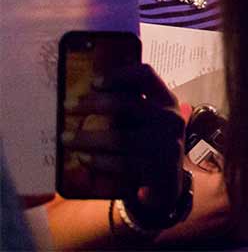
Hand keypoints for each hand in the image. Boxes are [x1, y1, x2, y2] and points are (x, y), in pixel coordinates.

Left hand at [64, 63, 184, 206]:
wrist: (169, 184)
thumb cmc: (149, 147)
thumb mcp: (149, 122)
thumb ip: (130, 109)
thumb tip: (86, 98)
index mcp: (166, 102)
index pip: (146, 76)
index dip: (119, 76)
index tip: (94, 83)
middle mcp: (170, 119)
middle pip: (127, 103)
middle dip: (92, 104)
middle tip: (67, 106)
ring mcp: (166, 144)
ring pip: (119, 137)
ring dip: (86, 138)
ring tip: (65, 138)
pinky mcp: (158, 169)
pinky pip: (121, 163)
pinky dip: (98, 160)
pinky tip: (82, 158)